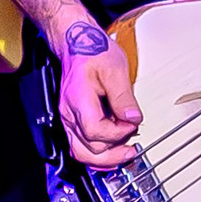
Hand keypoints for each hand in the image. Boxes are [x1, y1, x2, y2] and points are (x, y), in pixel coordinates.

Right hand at [56, 15, 142, 168]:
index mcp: (78, 100)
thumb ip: (124, 96)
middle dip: (114, 152)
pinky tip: (112, 151)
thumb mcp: (115, 68)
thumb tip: (133, 119)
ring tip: (124, 154)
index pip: (96, 132)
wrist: (76, 42)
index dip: (118, 133)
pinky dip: (96, 154)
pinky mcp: (72, 120)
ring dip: (104, 159)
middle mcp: (69, 114)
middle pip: (87, 150)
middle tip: (133, 148)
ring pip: (80, 153)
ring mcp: (68, 118)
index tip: (133, 124)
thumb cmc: (92, 51)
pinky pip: (80, 146)